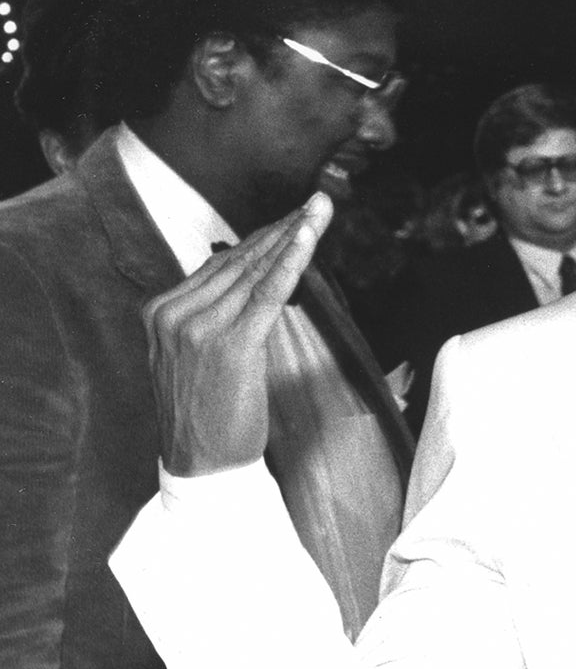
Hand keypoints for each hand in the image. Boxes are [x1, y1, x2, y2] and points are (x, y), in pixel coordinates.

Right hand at [142, 196, 332, 475]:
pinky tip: (309, 238)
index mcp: (161, 311)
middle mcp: (173, 312)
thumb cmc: (209, 414)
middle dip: (283, 228)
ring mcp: (197, 327)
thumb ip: (215, 319)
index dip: (262, 239)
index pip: (219, 264)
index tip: (294, 217)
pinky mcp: (230, 345)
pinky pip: (267, 294)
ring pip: (254, 271)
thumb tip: (252, 286)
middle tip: (318, 202)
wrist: (200, 466)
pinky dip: (292, 263)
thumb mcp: (200, 357)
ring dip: (294, 237)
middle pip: (238, 260)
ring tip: (322, 209)